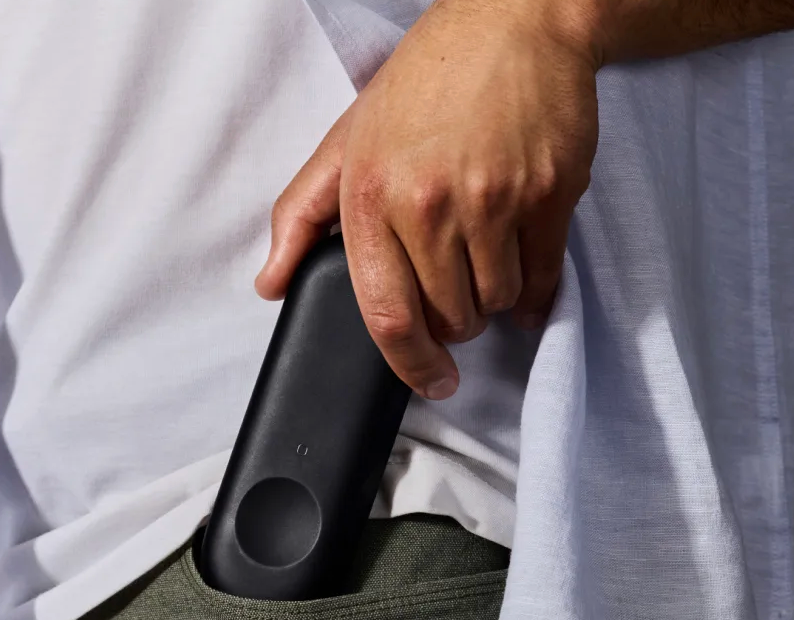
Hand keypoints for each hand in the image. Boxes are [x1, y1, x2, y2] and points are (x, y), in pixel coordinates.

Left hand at [255, 0, 600, 399]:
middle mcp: (431, 203)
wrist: (513, 21)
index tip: (429, 381)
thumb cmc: (423, 84)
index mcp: (371, 197)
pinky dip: (533, 293)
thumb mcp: (344, 142)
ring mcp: (495, 200)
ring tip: (481, 263)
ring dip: (488, 301)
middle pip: (448, 318)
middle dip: (450, 324)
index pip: (387, 315)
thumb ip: (299, 219)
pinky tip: (521, 275)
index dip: (409, 365)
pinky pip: (543, 278)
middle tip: (450, 294)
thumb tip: (270, 285)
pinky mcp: (550, 193)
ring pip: (494, 303)